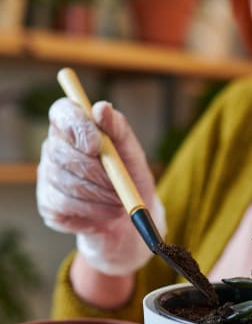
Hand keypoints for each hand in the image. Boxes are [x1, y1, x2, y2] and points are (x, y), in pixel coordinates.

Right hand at [37, 98, 165, 274]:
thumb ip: (118, 128)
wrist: (129, 215)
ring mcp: (48, 176)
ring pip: (65, 181)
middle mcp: (54, 148)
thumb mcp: (131, 151)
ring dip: (98, 194)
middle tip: (118, 185)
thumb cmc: (129, 175)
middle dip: (95, 171)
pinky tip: (106, 212)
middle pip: (61, 152)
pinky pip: (65, 204)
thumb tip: (101, 108)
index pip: (62, 113)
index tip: (99, 144)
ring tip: (119, 201)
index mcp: (73, 126)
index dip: (77, 127)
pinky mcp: (48, 204)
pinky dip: (92, 210)